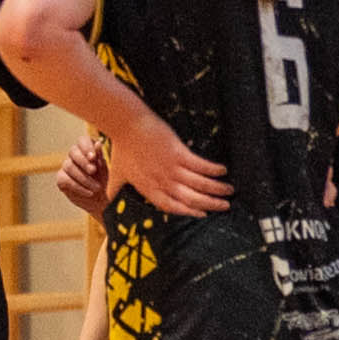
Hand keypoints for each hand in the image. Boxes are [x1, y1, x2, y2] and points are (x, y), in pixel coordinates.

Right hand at [54, 137, 110, 216]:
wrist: (100, 200)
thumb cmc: (103, 181)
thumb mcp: (104, 169)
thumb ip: (99, 156)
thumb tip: (98, 143)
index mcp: (86, 149)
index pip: (82, 140)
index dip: (86, 147)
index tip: (93, 157)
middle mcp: (74, 156)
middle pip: (72, 151)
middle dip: (83, 162)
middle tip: (93, 171)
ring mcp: (66, 166)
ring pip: (69, 166)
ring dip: (84, 178)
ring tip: (97, 188)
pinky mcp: (61, 179)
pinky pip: (66, 179)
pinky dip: (79, 187)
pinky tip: (89, 192)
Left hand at [101, 111, 228, 215]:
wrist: (126, 125)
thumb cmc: (121, 148)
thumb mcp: (117, 172)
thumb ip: (115, 188)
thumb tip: (108, 200)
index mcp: (149, 189)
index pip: (172, 206)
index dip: (189, 212)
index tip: (203, 215)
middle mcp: (162, 182)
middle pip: (190, 199)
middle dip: (210, 204)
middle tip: (225, 206)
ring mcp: (171, 168)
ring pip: (199, 184)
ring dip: (217, 189)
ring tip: (230, 190)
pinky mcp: (178, 153)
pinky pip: (200, 165)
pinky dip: (213, 170)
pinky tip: (223, 171)